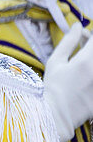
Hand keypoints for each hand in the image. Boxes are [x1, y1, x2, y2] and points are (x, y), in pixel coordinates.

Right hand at [44, 24, 92, 141]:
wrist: (57, 115)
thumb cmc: (52, 86)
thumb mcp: (55, 61)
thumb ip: (68, 42)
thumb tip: (77, 26)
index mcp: (85, 61)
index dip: (89, 35)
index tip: (82, 37)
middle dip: (91, 46)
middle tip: (84, 48)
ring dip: (91, 59)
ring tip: (83, 63)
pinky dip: (91, 72)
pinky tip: (84, 77)